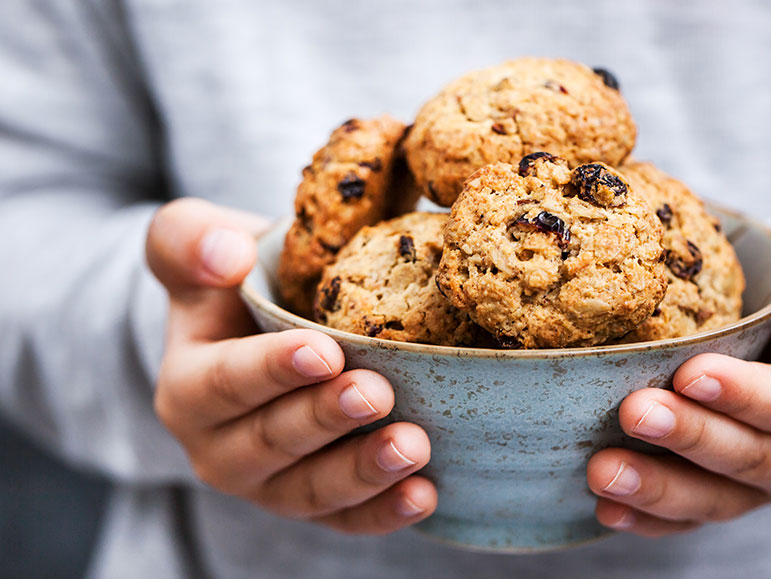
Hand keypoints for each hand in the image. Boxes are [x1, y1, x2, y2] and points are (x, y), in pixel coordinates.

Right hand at [147, 198, 435, 533]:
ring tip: (412, 446)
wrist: (259, 323)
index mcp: (188, 386)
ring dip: (363, 471)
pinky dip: (384, 512)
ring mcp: (269, 483)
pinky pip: (346, 518)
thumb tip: (227, 255)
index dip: (273, 369)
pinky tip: (423, 495)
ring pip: (312, 489)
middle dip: (327, 419)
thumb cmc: (236, 278)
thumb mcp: (196, 242)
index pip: (225, 383)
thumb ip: (190, 239)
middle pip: (273, 442)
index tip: (325, 351)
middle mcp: (220, 447)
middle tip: (378, 394)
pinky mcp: (316, 504)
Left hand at [587, 220, 770, 535]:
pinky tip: (605, 508)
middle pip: (756, 460)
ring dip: (660, 490)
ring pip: (718, 500)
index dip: (750, 396)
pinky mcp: (721, 490)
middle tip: (635, 411)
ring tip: (604, 470)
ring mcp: (764, 480)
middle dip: (692, 438)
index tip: (692, 372)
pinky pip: (688, 516)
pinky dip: (647, 518)